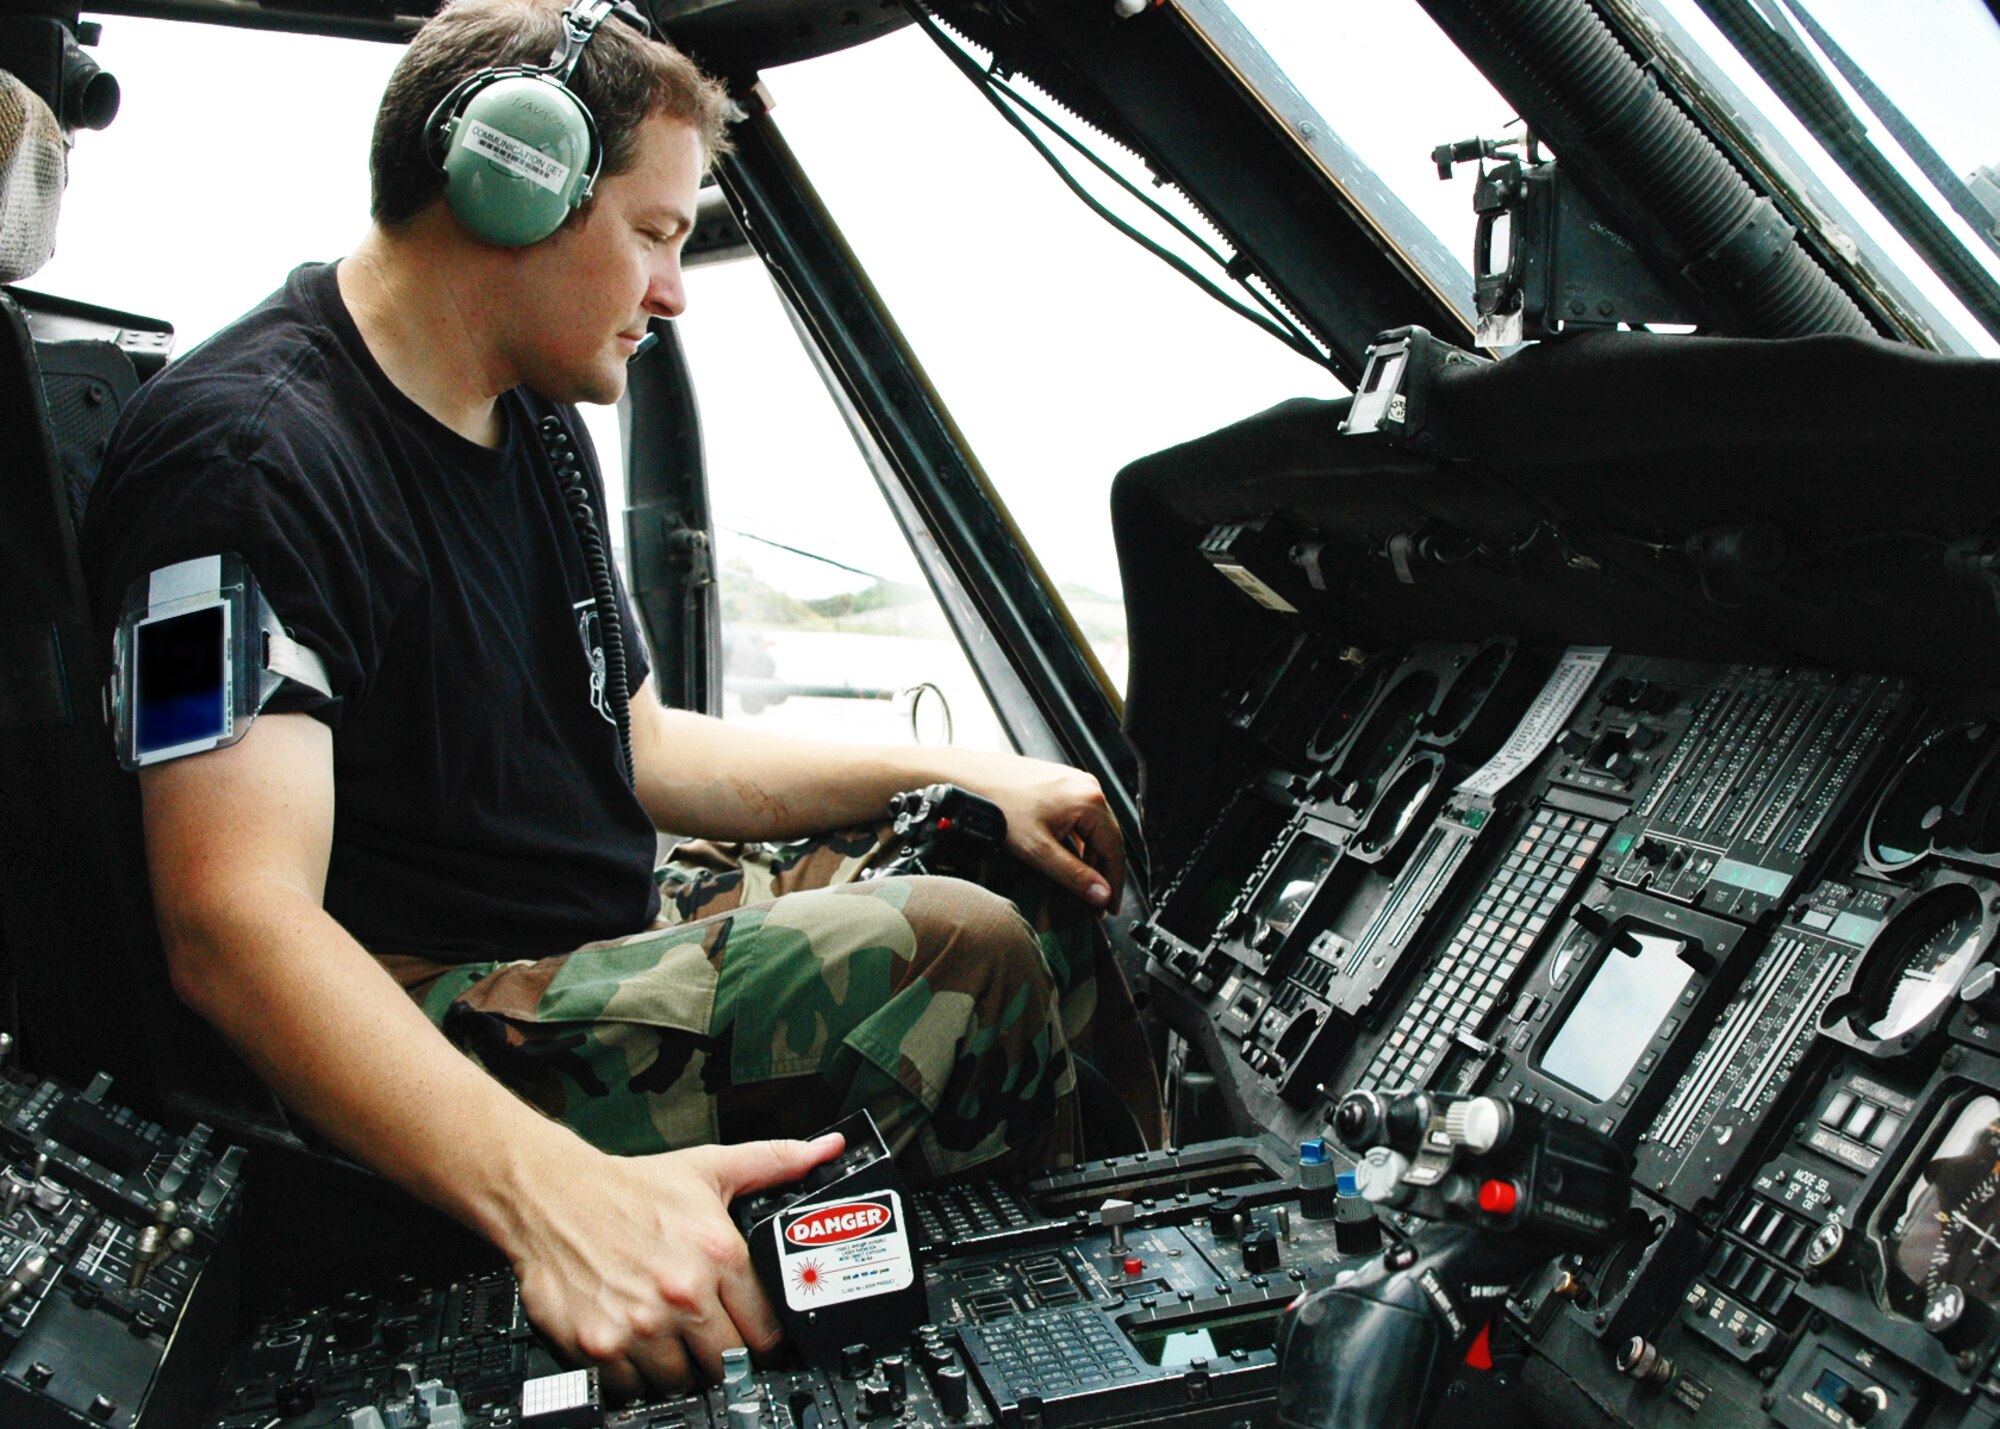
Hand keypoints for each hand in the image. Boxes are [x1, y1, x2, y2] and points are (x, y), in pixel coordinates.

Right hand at [501, 1130, 843, 1400]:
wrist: (551, 1196)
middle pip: (730, 1361)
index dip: (767, 1336)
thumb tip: (826, 1150)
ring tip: (671, 1339)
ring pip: (684, 1380)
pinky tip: (636, 1346)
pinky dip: (636, 1377)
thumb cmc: (629, 1188)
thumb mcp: (710, 1169)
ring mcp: (640, 1324)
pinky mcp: (599, 1346)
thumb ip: (775, 1162)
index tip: (757, 1336)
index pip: (768, 1327)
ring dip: (681, 1369)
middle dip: (724, 1354)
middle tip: (711, 1337)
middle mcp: (683, 1292)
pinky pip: (634, 1389)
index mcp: (718, 1252)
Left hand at [946, 751, 1124, 910]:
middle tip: (1097, 903)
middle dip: (1103, 874)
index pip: (1115, 850)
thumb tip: (1101, 895)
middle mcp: (1088, 787)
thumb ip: (1073, 875)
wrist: (972, 778)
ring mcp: (1076, 783)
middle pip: (1108, 839)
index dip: (1114, 884)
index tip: (1110, 908)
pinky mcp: (1063, 785)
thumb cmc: (1000, 806)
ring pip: (1094, 830)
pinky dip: (1080, 842)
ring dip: (1091, 858)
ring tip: (1082, 885)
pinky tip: (1070, 859)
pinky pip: (1082, 818)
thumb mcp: (1039, 850)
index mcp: (1090, 801)